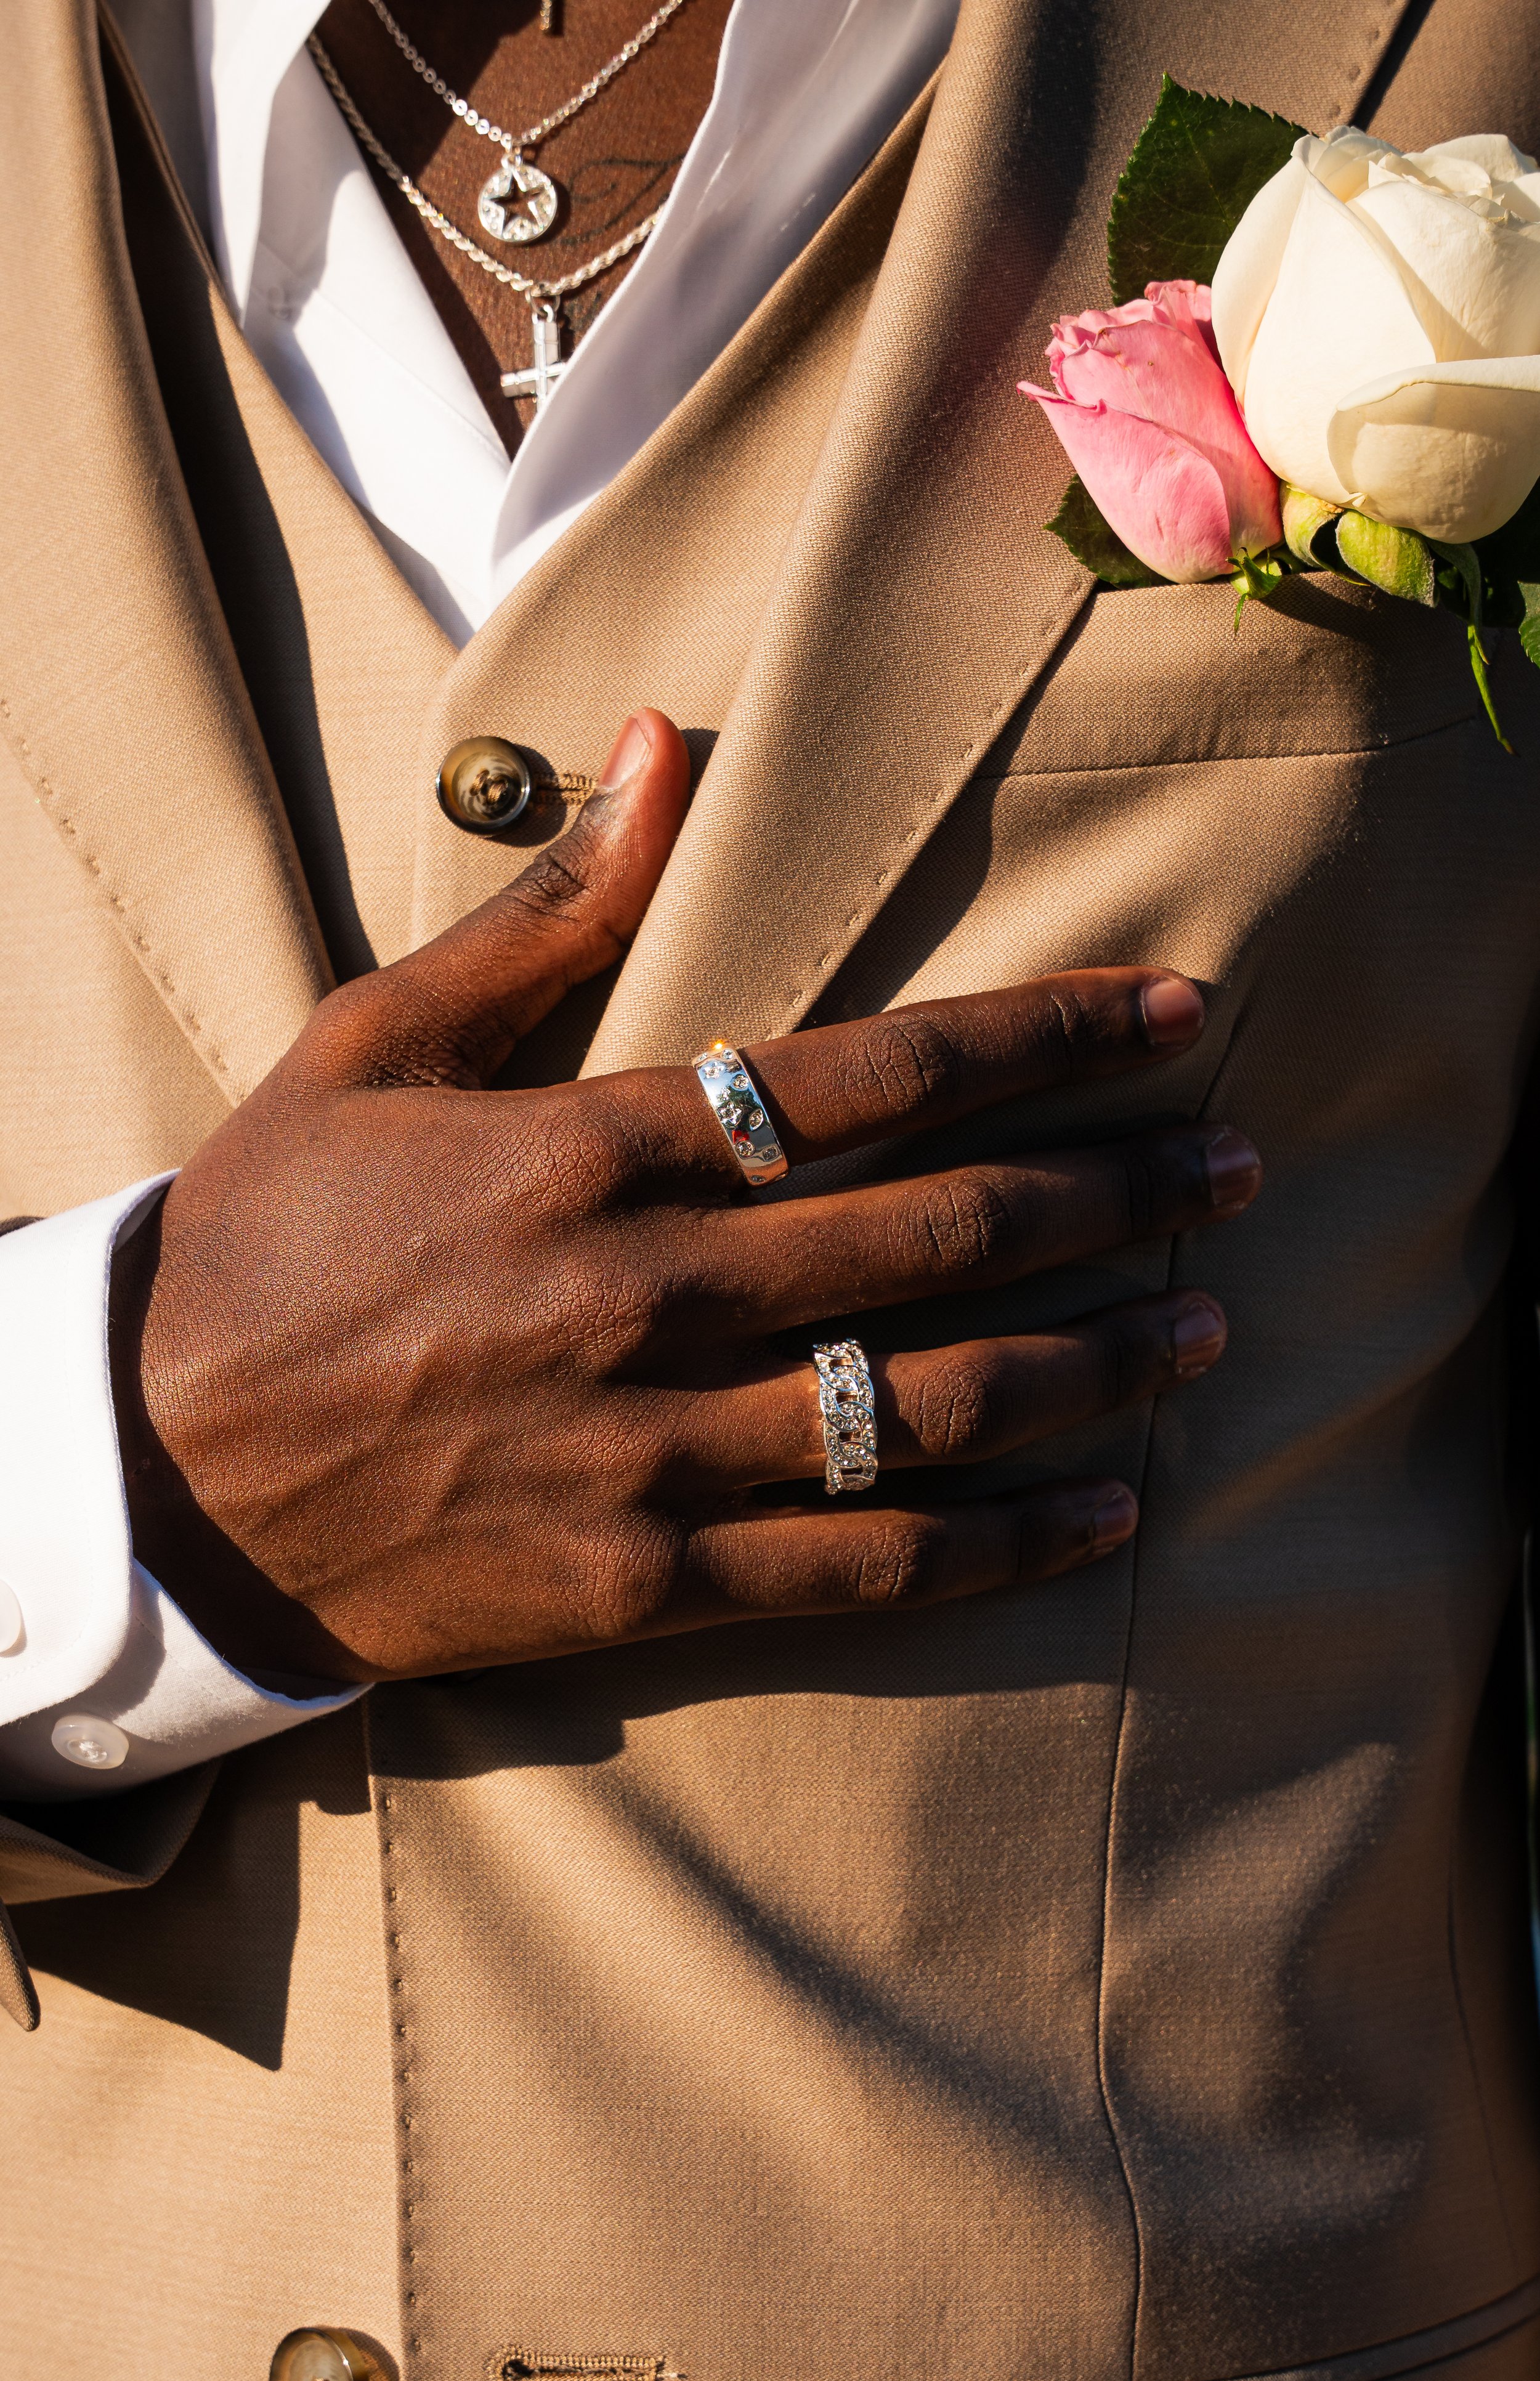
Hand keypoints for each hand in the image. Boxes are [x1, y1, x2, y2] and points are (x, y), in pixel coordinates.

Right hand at [109, 711, 1260, 1686]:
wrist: (147, 1477)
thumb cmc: (259, 1244)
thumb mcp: (368, 1046)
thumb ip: (544, 917)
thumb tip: (663, 749)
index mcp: (596, 1151)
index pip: (875, 1077)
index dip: (1046, 1040)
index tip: (1172, 1018)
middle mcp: (652, 1296)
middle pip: (944, 1232)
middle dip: (1119, 1191)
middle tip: (1243, 1166)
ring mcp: (655, 1449)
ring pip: (933, 1400)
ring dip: (1098, 1359)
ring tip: (1213, 1325)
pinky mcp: (645, 1583)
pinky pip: (865, 1567)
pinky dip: (1001, 1546)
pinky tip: (1109, 1511)